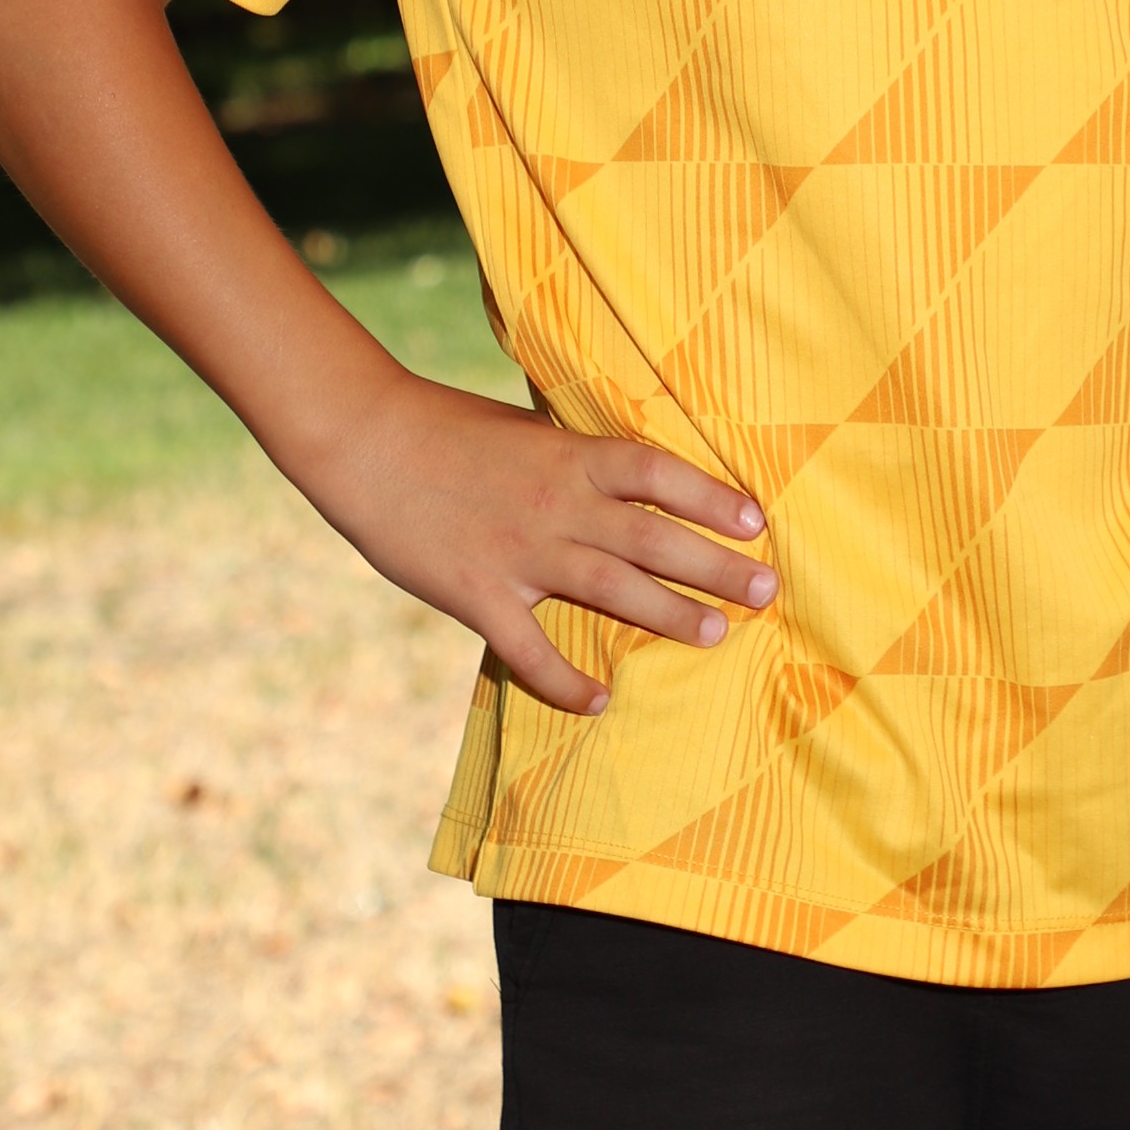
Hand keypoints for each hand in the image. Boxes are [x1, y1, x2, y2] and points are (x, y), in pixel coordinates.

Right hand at [293, 370, 772, 717]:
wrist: (365, 440)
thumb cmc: (444, 427)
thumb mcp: (524, 431)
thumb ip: (573, 459)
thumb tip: (624, 478)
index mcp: (569, 455)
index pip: (658, 474)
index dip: (711, 497)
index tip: (756, 521)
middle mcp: (557, 504)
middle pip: (654, 537)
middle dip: (715, 566)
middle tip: (765, 591)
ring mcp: (520, 552)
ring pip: (612, 589)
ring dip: (668, 614)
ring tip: (714, 636)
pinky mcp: (478, 593)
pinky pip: (530, 649)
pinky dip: (565, 681)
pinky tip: (598, 701)